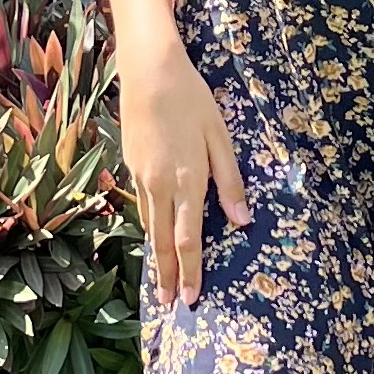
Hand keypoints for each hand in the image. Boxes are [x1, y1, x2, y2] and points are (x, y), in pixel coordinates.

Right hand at [118, 33, 248, 308]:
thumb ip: (230, 181)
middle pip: (163, 241)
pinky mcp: (131, 164)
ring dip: (156, 256)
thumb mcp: (219, 137)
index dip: (192, 270)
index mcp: (187, 180)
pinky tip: (152, 235)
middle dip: (168, 275)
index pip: (189, 238)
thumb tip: (242, 221)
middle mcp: (160, 185)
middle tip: (170, 304)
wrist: (148, 69)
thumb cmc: (192, 98)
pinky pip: (142, 205)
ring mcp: (141, 175)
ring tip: (161, 280)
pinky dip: (148, 227)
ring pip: (149, 225)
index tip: (193, 298)